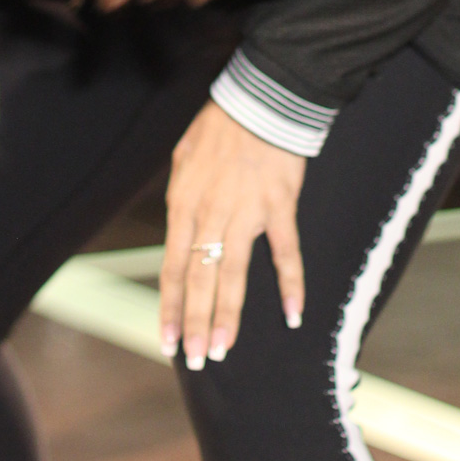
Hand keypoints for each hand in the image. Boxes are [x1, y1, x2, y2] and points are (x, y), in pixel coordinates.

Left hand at [160, 100, 305, 370]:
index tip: (165, 342)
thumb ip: (181, 199)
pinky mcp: (279, 208)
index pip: (172, 268)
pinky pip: (286, 254)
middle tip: (194, 360)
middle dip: (195, 323)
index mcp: (184, 204)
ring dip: (228, 316)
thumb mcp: (183, 159)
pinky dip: (291, 285)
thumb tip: (179, 231)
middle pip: (200, 280)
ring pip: (235, 275)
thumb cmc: (217, 127)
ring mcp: (247, 214)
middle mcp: (211, 215)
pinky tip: (294, 316)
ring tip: (221, 350)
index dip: (169, 307)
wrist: (259, 100)